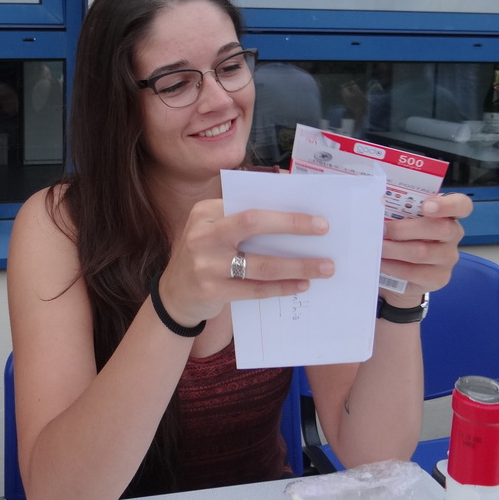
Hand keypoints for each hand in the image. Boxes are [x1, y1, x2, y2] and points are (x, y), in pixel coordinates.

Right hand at [156, 199, 335, 327]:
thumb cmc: (206, 257)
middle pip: (253, 222)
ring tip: (324, 267)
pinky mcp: (212, 291)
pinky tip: (302, 285)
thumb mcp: (213, 232)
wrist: (174, 296)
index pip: (249, 203)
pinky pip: (255, 289)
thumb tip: (291, 214)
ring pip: (260, 263)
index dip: (281, 205)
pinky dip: (282, 287)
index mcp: (205, 212)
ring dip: (297, 265)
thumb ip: (242, 221)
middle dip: (292, 224)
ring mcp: (205, 264)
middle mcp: (203, 234)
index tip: (311, 208)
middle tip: (324, 228)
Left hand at [377, 192, 471, 305]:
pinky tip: (381, 262)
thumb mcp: (403, 218)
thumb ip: (399, 209)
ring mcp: (448, 258)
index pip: (461, 205)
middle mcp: (453, 234)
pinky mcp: (438, 278)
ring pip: (422, 252)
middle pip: (439, 228)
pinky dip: (392, 266)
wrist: (402, 271)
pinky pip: (413, 272)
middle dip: (404, 228)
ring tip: (377, 246)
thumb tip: (380, 203)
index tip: (427, 206)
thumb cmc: (403, 236)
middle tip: (382, 230)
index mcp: (447, 213)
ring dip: (394, 249)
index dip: (447, 204)